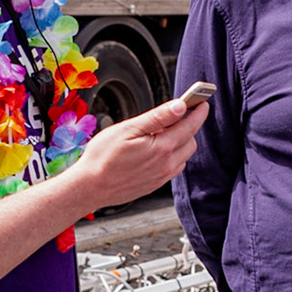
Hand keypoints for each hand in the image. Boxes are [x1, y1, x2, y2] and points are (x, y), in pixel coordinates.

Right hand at [75, 96, 207, 209]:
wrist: (89, 188)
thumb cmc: (102, 157)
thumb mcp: (128, 129)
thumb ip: (157, 117)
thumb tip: (180, 106)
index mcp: (162, 148)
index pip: (190, 126)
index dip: (198, 112)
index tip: (202, 103)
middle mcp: (166, 165)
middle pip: (190, 141)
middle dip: (188, 126)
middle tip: (176, 115)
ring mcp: (161, 177)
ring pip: (183, 156)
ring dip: (180, 142)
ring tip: (162, 133)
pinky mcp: (155, 185)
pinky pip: (173, 167)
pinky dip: (172, 156)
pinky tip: (156, 150)